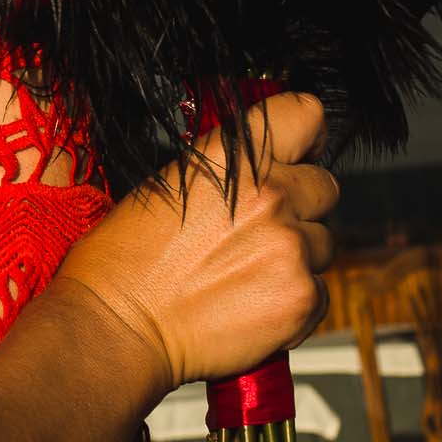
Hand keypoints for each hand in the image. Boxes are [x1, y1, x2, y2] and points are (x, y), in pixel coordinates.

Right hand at [55, 93, 338, 391]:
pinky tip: (250, 305)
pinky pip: (320, 291)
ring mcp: (290, 246)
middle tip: (262, 230)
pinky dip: (293, 301)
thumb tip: (253, 174)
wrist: (116, 327)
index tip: (300, 151)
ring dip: (296, 256)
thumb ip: (222, 172)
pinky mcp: (302, 297)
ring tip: (246, 275)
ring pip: (323, 243)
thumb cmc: (122, 262)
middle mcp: (268, 193)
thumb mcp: (161, 186)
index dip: (306, 135)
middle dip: (302, 206)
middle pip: (325, 185)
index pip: (305, 115)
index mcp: (230, 156)